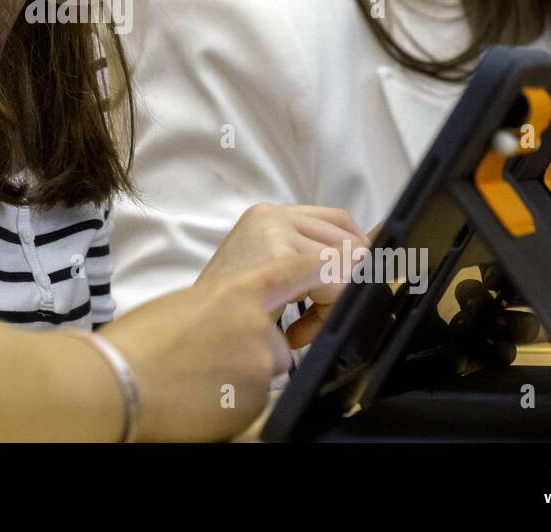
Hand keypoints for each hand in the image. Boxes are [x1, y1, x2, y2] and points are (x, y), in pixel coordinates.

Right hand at [100, 252, 326, 441]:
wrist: (120, 382)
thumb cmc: (141, 340)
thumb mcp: (191, 303)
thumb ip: (230, 301)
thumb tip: (249, 316)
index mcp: (238, 288)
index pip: (304, 269)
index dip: (333, 266)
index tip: (354, 263)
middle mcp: (258, 322)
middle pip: (286, 334)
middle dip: (267, 344)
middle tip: (219, 350)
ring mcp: (260, 362)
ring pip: (268, 368)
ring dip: (244, 371)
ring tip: (200, 372)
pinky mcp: (256, 400)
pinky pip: (257, 396)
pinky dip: (235, 395)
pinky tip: (203, 394)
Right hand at [195, 203, 369, 348]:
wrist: (187, 331)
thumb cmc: (220, 312)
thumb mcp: (263, 274)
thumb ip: (301, 263)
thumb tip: (363, 264)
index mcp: (266, 216)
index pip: (337, 220)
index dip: (358, 251)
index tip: (362, 279)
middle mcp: (271, 216)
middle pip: (347, 241)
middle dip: (349, 283)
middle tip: (325, 317)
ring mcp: (273, 233)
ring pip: (342, 265)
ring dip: (332, 305)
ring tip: (302, 330)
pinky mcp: (277, 257)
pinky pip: (331, 284)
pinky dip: (323, 315)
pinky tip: (296, 333)